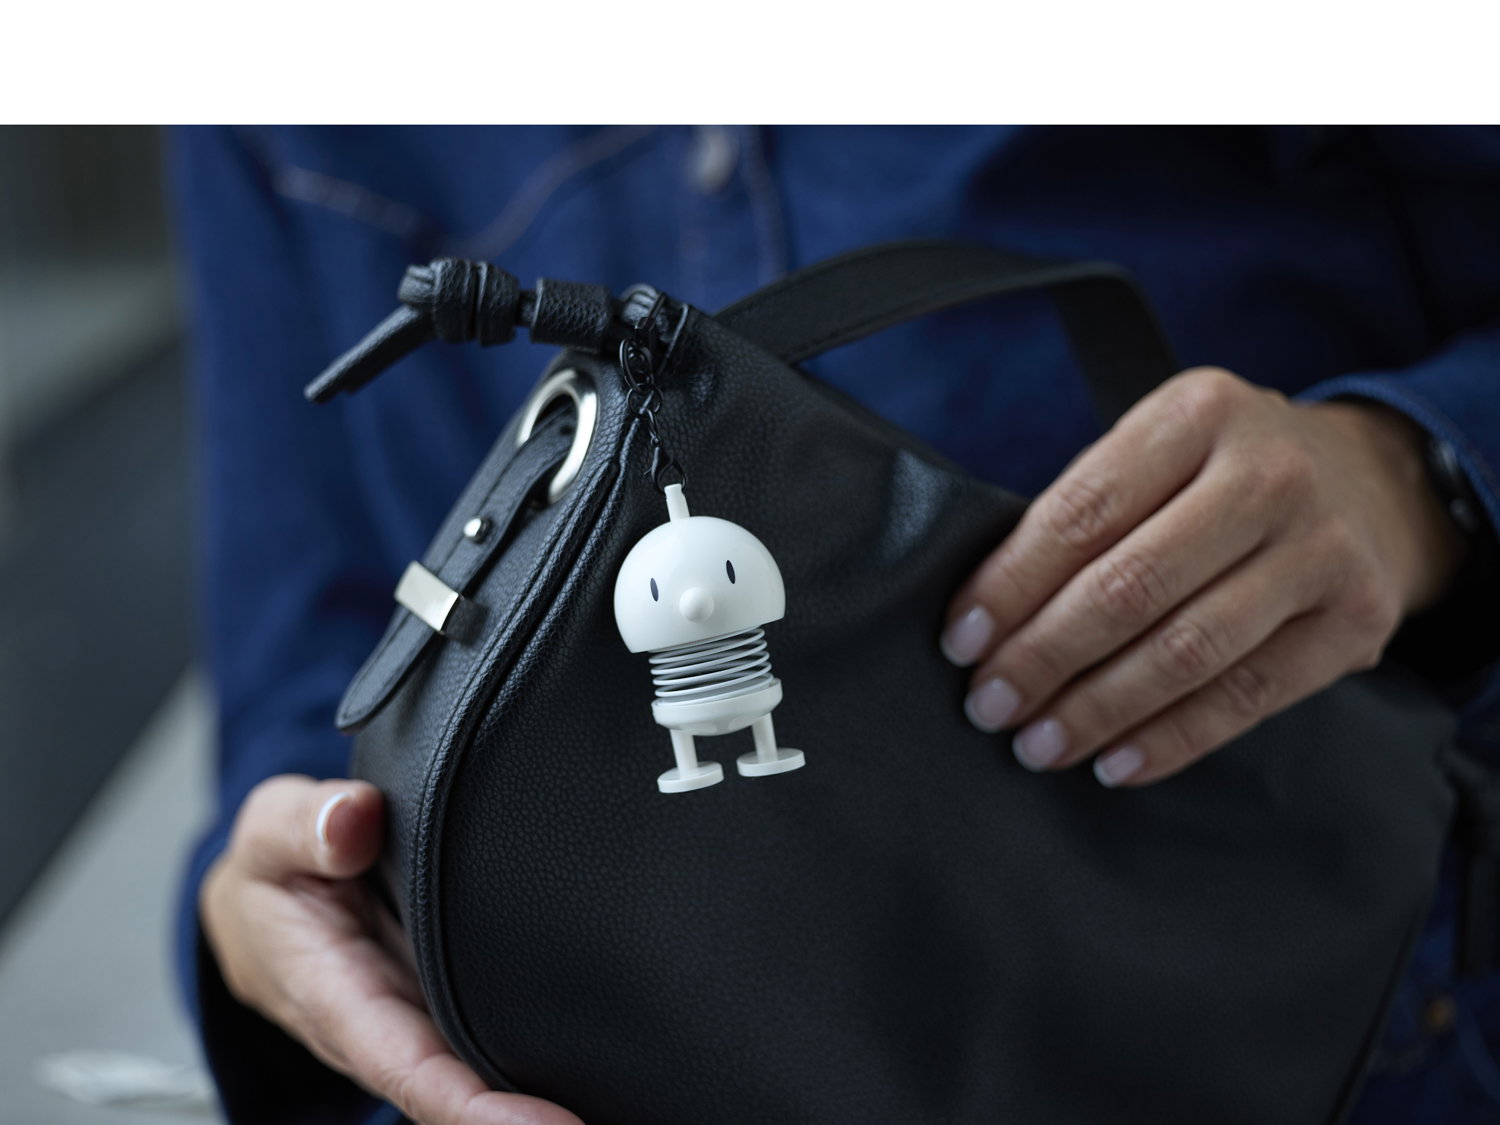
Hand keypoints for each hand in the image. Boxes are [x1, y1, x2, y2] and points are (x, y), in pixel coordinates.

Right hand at [200, 775, 582, 1124]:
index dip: (472, 1107)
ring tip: (623, 1106)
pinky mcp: (452, 1005)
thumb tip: (353, 818)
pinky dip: (546, 1061)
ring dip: (540, 1104)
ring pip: (485, 1075)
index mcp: (340, 999)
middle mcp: (391, 1028)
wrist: (268, 902)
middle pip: (461, 1092)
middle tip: (596, 1122)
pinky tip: (607, 1071)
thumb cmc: (275, 874)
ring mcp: (427, 1021)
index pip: (411, 1067)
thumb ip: (306, 825)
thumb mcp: (271, 833)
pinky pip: (496, 1041)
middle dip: (523, 1122)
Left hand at [940, 367, 1465, 787]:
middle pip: (1129, 586)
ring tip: (1038, 744)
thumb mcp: (1162, 449)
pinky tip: (1114, 762)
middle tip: (989, 705)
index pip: (1081, 512)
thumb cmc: (1225, 472)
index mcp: (1197, 413)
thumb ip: (1089, 509)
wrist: (1375, 483)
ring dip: (1097, 709)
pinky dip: (1170, 739)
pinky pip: (1244, 697)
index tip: (961, 641)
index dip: (1011, 586)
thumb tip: (987, 615)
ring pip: (1185, 650)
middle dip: (1043, 657)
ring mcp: (1320, 548)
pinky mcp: (1354, 620)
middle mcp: (1267, 474)